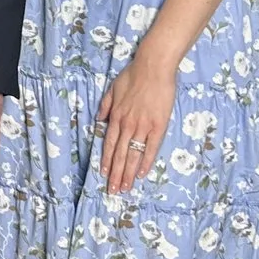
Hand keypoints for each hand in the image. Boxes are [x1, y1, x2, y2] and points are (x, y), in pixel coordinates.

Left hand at [98, 58, 176, 193]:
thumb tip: (100, 119)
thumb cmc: (133, 75)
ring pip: (134, 155)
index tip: (104, 174)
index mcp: (116, 116)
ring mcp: (143, 126)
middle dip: (116, 174)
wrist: (153, 67)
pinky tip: (142, 174)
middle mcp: (127, 124)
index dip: (107, 160)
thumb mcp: (112, 88)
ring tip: (126, 188)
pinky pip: (151, 148)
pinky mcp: (158, 126)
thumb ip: (105, 105)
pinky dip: (146, 161)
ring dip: (129, 173)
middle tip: (113, 190)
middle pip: (120, 154)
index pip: (109, 144)